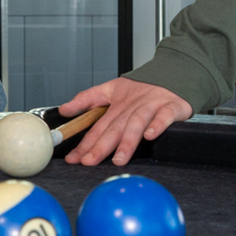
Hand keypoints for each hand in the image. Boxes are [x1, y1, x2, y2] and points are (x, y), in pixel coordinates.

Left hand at [60, 78, 193, 166]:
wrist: (172, 74)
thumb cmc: (142, 88)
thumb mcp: (111, 89)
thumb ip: (87, 99)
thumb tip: (64, 109)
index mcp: (116, 106)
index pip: (97, 128)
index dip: (85, 143)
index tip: (73, 158)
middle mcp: (131, 107)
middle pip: (114, 128)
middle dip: (101, 146)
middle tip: (90, 161)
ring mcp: (151, 106)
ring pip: (137, 124)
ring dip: (128, 141)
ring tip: (119, 159)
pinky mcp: (170, 107)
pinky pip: (164, 116)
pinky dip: (158, 125)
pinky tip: (150, 136)